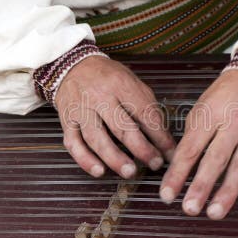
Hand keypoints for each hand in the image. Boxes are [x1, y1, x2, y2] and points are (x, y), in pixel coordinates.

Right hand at [55, 56, 175, 177]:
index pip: (144, 113)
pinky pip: (74, 144)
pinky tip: (99, 171)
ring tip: (130, 172)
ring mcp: (81, 110)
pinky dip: (85, 160)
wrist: (72, 65)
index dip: (160, 135)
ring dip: (114, 158)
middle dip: (141, 148)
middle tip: (155, 164)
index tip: (170, 153)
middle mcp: (100, 97)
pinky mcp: (67, 121)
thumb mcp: (132, 82)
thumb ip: (146, 107)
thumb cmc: (108, 77)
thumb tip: (163, 138)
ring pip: (96, 137)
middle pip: (121, 126)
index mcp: (121, 84)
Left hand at [159, 70, 237, 219]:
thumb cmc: (228, 93)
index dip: (177, 174)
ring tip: (215, 212)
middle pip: (215, 159)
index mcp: (210, 115)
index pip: (190, 149)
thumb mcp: (203, 106)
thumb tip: (178, 167)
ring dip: (228, 191)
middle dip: (201, 186)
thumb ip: (193, 136)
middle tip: (189, 209)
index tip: (166, 195)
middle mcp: (233, 124)